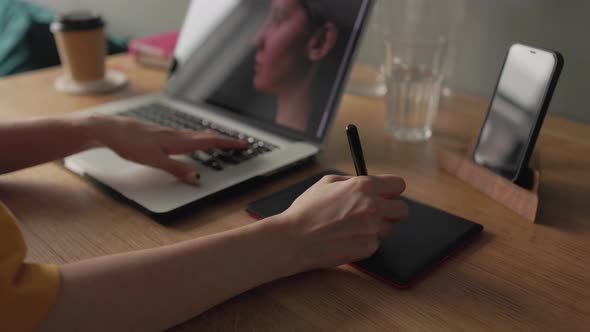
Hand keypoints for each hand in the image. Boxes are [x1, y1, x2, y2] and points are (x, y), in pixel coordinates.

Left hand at [88, 114, 246, 183]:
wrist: (109, 129)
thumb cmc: (129, 143)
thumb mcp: (154, 160)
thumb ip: (176, 169)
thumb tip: (196, 176)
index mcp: (178, 141)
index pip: (209, 142)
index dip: (227, 144)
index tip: (243, 144)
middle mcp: (176, 135)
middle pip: (206, 137)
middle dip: (224, 140)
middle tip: (239, 143)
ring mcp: (168, 133)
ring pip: (196, 135)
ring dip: (211, 138)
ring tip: (221, 141)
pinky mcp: (160, 134)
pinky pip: (186, 135)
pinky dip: (197, 138)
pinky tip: (192, 140)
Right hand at [277, 175, 407, 270]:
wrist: (295, 238)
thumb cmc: (307, 210)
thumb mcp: (327, 182)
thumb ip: (352, 181)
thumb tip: (368, 183)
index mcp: (364, 187)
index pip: (398, 185)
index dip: (391, 190)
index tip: (387, 194)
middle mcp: (372, 206)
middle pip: (402, 209)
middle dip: (391, 210)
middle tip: (375, 213)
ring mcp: (372, 229)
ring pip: (390, 228)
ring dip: (378, 227)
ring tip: (354, 227)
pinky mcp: (368, 248)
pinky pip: (376, 243)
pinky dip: (365, 242)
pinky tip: (348, 239)